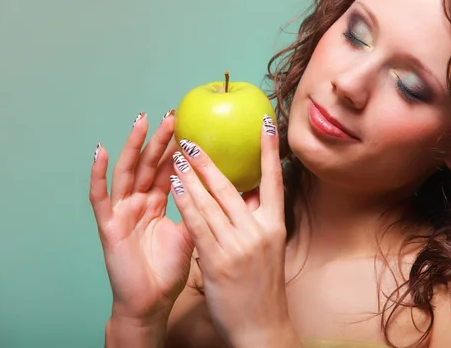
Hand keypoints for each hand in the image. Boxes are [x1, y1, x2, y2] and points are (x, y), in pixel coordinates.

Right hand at [89, 111, 194, 323]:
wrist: (150, 303)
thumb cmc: (168, 270)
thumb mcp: (191, 234)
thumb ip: (199, 210)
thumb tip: (226, 191)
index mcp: (158, 203)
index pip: (167, 169)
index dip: (177, 148)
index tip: (190, 126)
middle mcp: (139, 202)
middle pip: (149, 164)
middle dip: (159, 139)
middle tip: (171, 114)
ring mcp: (122, 211)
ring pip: (127, 172)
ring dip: (134, 146)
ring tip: (141, 121)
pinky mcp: (109, 225)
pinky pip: (100, 196)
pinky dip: (98, 174)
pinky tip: (100, 152)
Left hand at [168, 114, 297, 346]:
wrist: (261, 327)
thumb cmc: (262, 288)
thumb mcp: (268, 250)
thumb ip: (257, 220)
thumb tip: (247, 192)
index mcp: (275, 227)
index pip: (273, 182)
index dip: (269, 151)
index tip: (266, 123)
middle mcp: (260, 232)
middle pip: (232, 189)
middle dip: (209, 162)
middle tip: (193, 141)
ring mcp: (239, 246)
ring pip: (211, 203)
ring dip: (192, 177)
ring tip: (177, 156)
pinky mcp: (219, 261)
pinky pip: (198, 225)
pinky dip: (186, 202)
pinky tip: (175, 186)